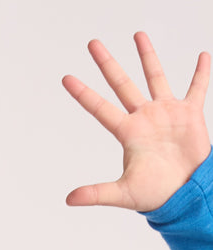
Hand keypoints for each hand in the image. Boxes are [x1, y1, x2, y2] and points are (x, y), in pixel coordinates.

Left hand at [62, 32, 210, 210]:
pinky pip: (196, 88)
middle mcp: (143, 118)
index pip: (99, 108)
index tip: (66, 78)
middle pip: (121, 84)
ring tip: (137, 34)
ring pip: (155, 77)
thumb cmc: (155, 195)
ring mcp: (166, 113)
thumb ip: (96, 193)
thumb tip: (69, 200)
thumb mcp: (123, 193)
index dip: (83, 93)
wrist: (185, 194)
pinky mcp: (189, 115)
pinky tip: (203, 55)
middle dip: (107, 64)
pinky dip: (201, 73)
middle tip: (92, 43)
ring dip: (147, 56)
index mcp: (127, 133)